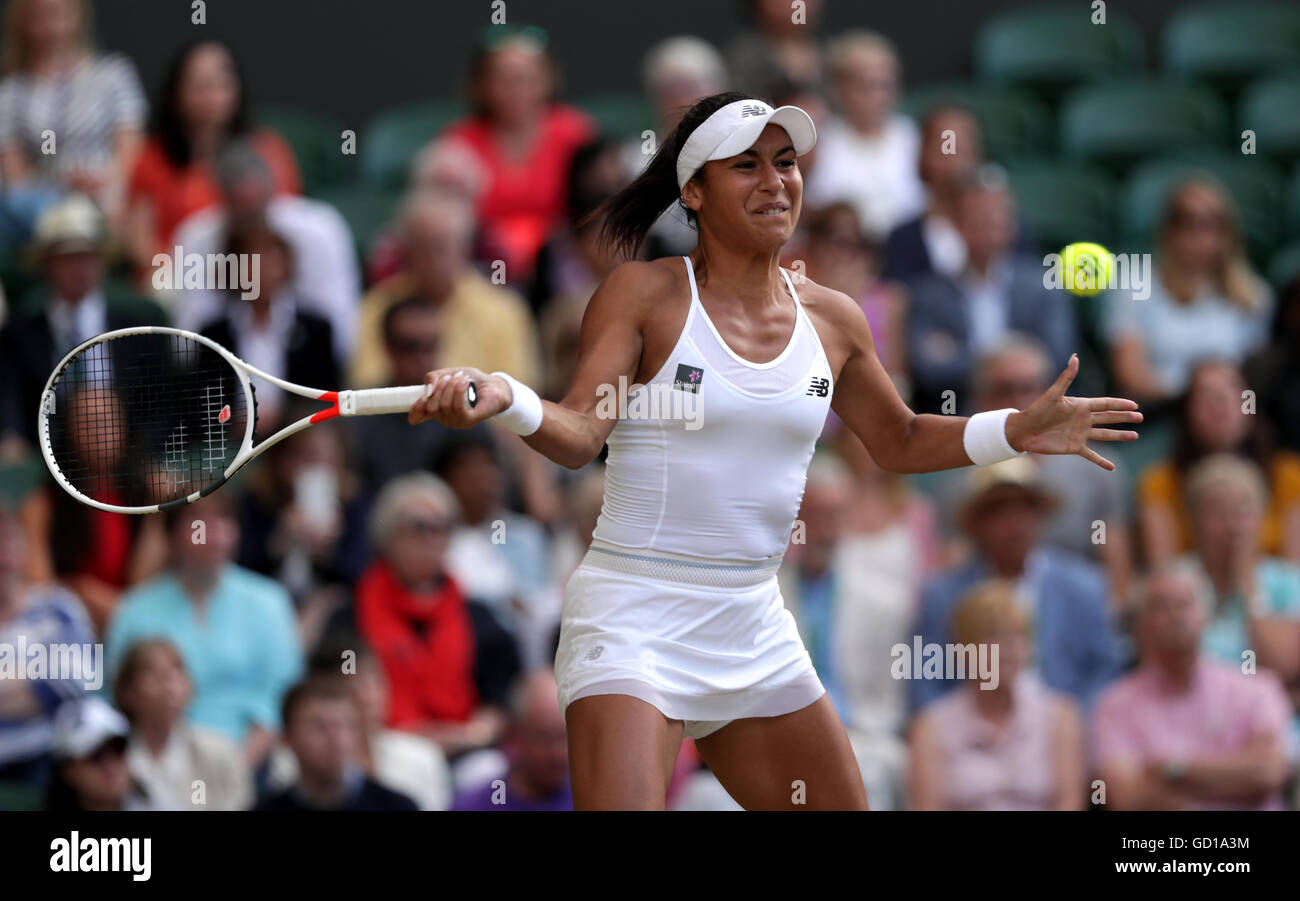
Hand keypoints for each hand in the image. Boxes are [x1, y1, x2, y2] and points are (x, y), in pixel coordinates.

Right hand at [407, 367, 509, 427]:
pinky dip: (459, 391)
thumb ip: (433, 379)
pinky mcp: (469, 421)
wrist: (494, 386)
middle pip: (431, 406)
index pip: (418, 416)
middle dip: (440, 387)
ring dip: (452, 386)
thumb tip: (427, 391)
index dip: (415, 409)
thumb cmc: (470, 381)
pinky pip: (457, 407)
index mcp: (437, 409)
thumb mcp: (447, 374)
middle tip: (452, 376)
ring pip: (444, 405)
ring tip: (462, 377)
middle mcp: (444, 418)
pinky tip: (465, 383)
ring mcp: (456, 422)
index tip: (418, 400)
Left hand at [1005, 354, 1141, 471]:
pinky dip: (1101, 461)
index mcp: (1081, 406)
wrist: (1023, 430)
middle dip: (1125, 417)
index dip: (1120, 404)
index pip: (1105, 404)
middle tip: (1140, 417)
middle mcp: (1083, 420)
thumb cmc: (1036, 410)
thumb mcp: (1053, 394)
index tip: (1135, 404)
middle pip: (1109, 418)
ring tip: (1135, 436)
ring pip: (1105, 435)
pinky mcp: (1074, 447)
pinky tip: (1112, 468)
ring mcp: (1080, 434)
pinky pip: (1091, 455)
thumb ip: (1066, 377)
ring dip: (1120, 436)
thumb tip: (1074, 357)